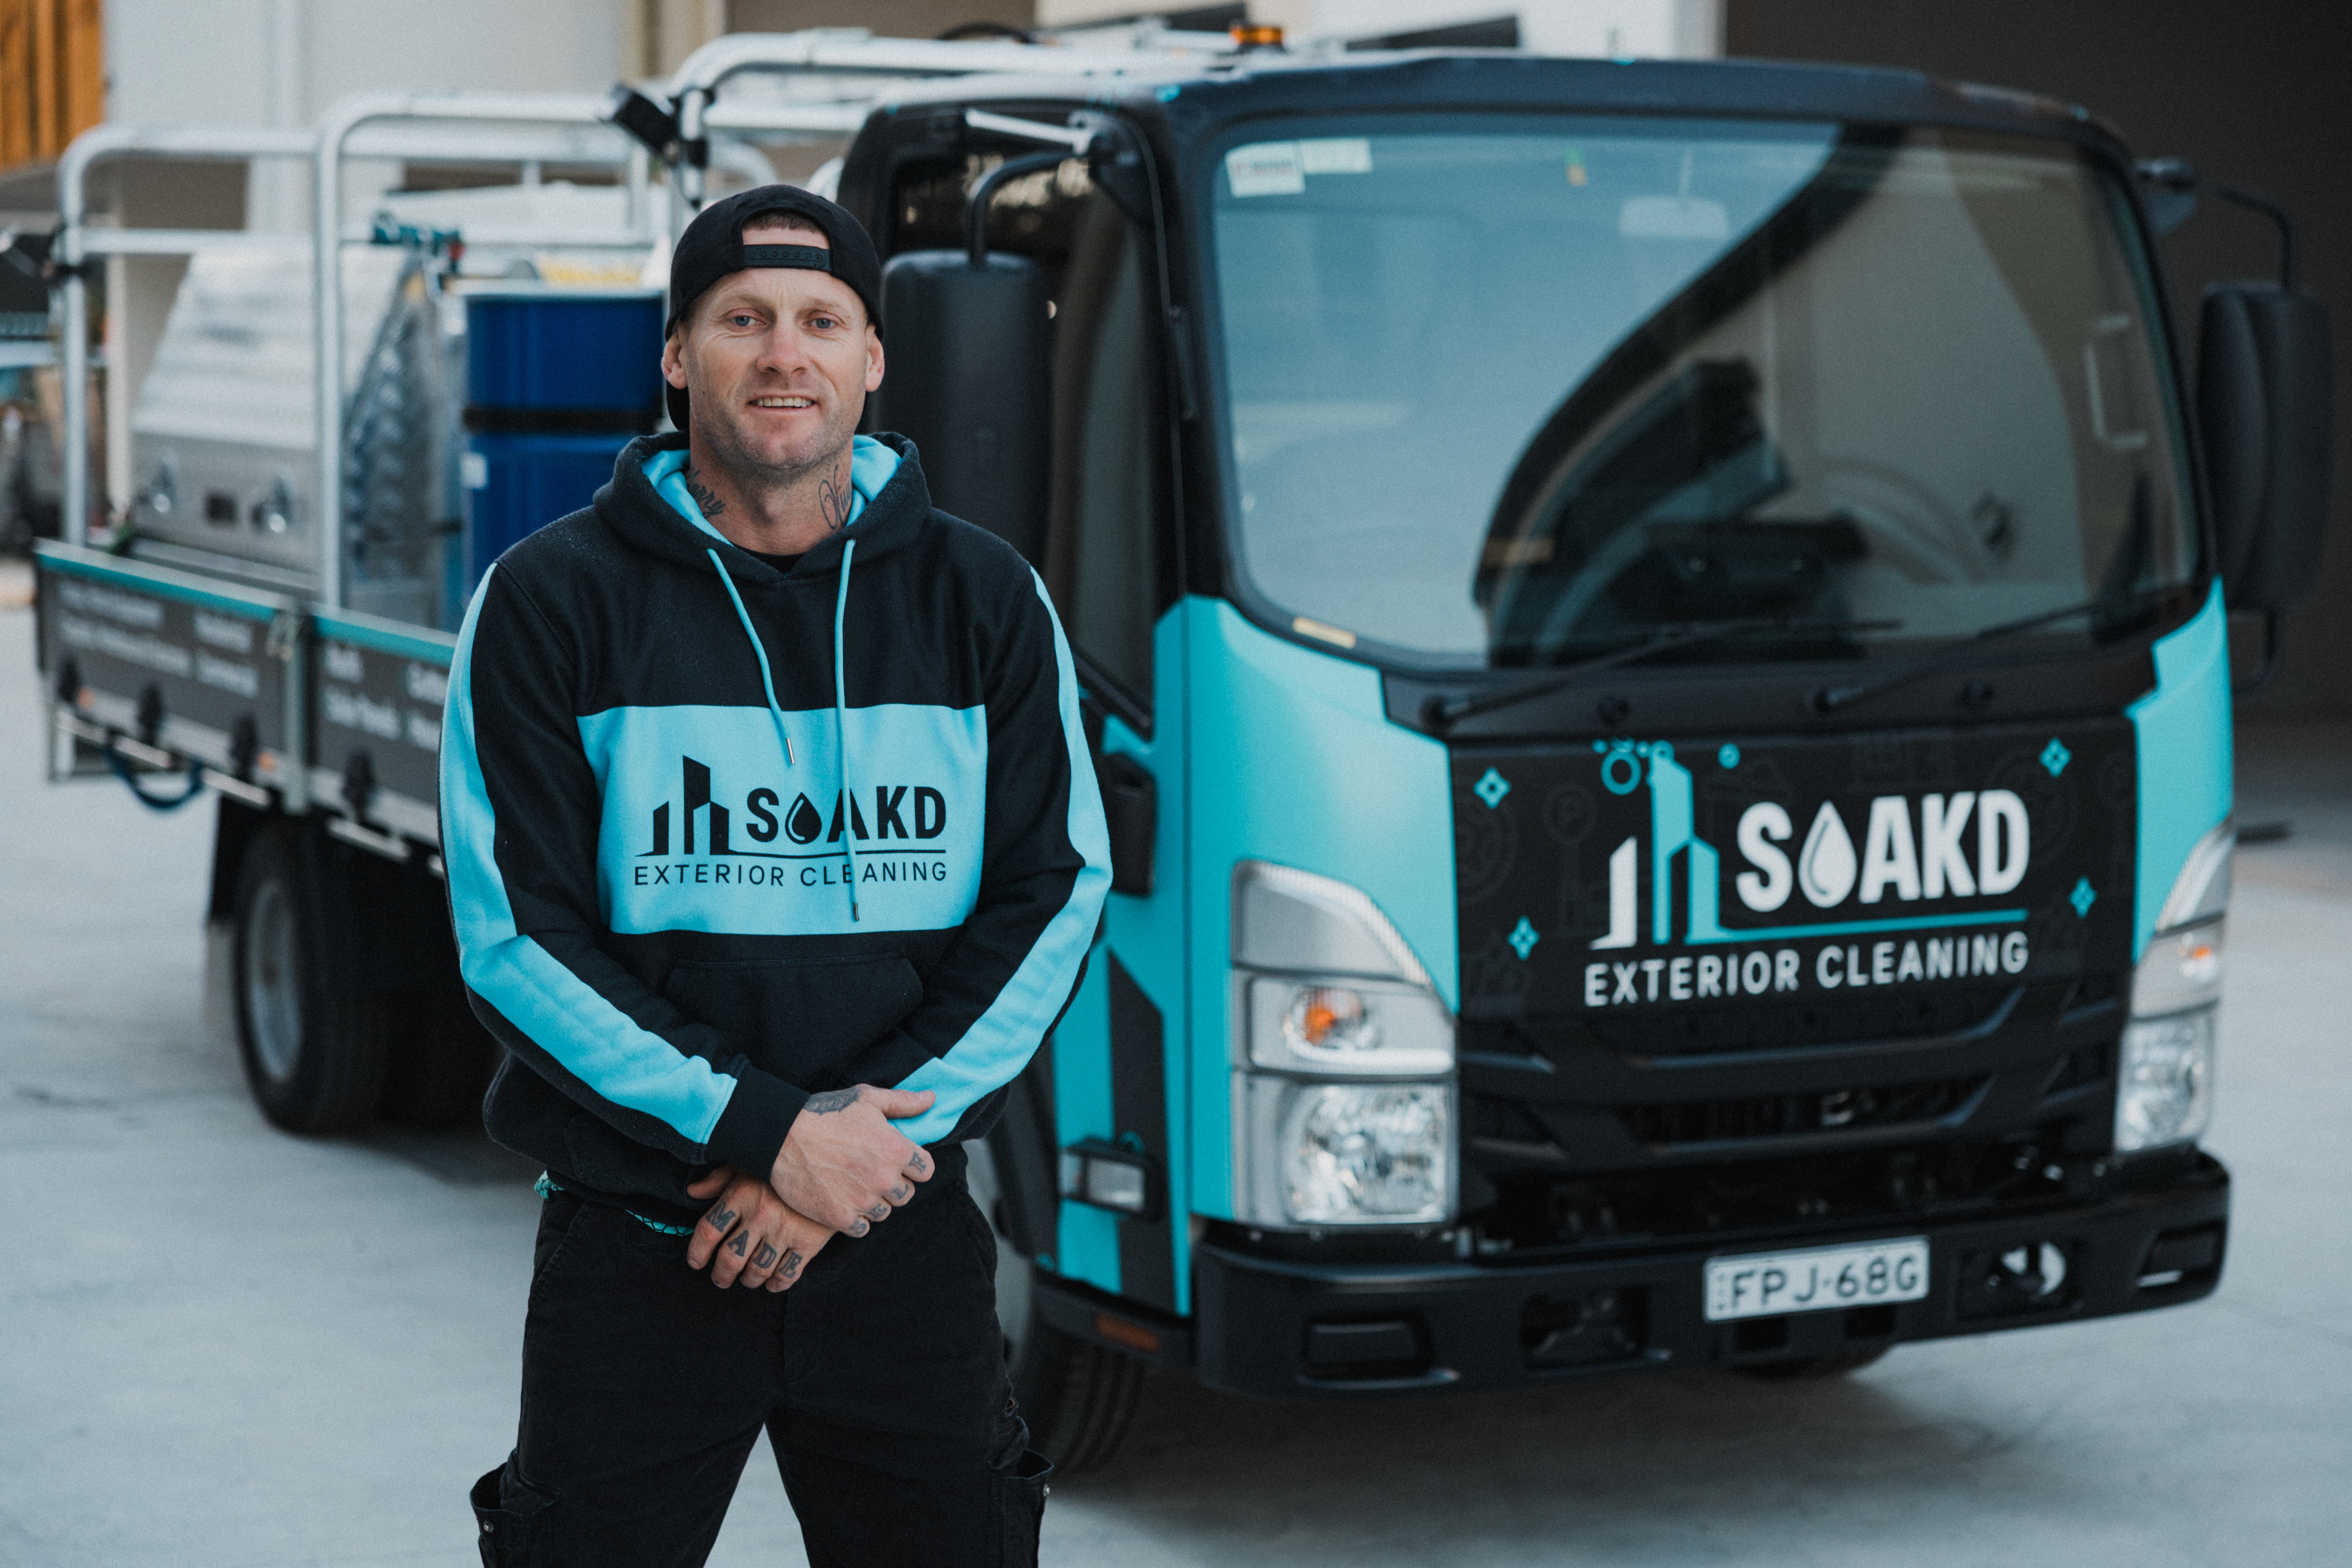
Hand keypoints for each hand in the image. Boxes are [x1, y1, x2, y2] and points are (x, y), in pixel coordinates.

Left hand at [685, 1165, 831, 1290]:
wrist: (835, 1161)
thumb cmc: (786, 1160)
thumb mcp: (750, 1161)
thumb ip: (720, 1178)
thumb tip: (693, 1192)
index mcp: (742, 1193)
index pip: (708, 1230)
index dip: (697, 1251)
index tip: (696, 1262)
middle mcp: (760, 1214)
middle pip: (730, 1257)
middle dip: (722, 1274)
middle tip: (721, 1278)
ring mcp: (785, 1230)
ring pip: (757, 1269)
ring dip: (748, 1279)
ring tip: (747, 1279)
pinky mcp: (809, 1241)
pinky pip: (787, 1273)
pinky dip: (777, 1283)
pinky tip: (772, 1283)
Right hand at [768, 1084, 936, 1235]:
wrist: (782, 1136)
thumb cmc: (825, 1114)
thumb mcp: (867, 1098)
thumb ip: (903, 1102)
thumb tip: (931, 1099)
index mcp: (896, 1149)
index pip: (926, 1170)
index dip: (913, 1166)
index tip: (897, 1161)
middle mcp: (884, 1178)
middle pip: (906, 1195)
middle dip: (893, 1185)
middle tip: (871, 1173)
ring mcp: (862, 1200)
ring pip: (883, 1213)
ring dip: (873, 1203)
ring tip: (853, 1185)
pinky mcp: (840, 1217)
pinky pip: (861, 1229)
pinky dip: (854, 1219)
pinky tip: (842, 1201)